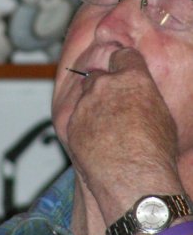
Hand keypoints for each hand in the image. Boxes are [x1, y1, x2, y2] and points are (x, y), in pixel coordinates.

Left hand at [67, 48, 181, 223]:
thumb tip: (138, 93)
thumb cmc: (155, 151)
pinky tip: (95, 140)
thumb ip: (144, 94)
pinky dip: (83, 124)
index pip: (123, 55)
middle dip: (104, 86)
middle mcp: (106, 85)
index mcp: (132, 78)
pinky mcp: (72, 121)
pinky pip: (76, 116)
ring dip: (92, 105)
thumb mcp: (161, 116)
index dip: (123, 62)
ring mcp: (86, 103)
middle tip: (111, 104)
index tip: (121, 69)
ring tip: (104, 127)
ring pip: (86, 96)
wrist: (133, 179)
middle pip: (99, 75)